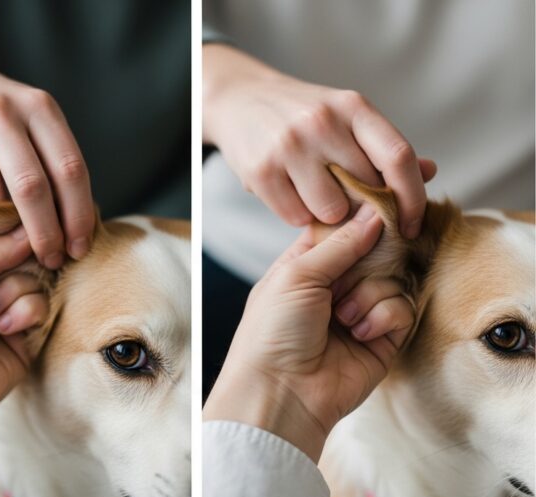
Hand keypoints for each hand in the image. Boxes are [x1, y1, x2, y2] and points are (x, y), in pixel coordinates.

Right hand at [0, 42, 94, 268]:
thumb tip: (75, 231)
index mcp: (38, 106)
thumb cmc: (1, 119)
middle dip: (44, 234)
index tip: (79, 248)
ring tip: (11, 239)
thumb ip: (54, 164)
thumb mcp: (34, 122)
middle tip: (50, 260)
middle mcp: (1, 112)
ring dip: (3, 229)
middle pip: (31, 188)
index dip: (78, 215)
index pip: (70, 169)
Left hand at [0, 226, 45, 456]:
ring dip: (13, 293)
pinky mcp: (25, 337)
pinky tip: (4, 330)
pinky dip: (25, 314)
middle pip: (20, 257)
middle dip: (10, 268)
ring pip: (34, 280)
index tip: (23, 225)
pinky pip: (42, 307)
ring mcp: (6, 311)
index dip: (9, 234)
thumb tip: (28, 230)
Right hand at [202, 44, 435, 237]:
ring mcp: (289, 146)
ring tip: (314, 194)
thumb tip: (428, 172)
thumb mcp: (346, 117)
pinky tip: (289, 194)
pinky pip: (294, 216)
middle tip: (350, 205)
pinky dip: (296, 214)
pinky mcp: (261, 170)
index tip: (412, 225)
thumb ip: (384, 148)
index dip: (413, 198)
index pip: (398, 158)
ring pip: (330, 210)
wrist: (240, 99)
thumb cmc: (303, 114)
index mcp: (353, 107)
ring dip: (327, 214)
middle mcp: (322, 122)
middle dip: (362, 208)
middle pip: (364, 191)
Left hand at [203, 205, 413, 461]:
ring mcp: (360, 310)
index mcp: (304, 265)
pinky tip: (359, 333)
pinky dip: (382, 317)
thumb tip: (374, 215)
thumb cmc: (272, 332)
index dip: (361, 217)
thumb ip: (338, 244)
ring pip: (392, 278)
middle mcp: (334, 285)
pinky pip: (402, 308)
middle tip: (350, 276)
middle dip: (369, 259)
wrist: (281, 392)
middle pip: (374, 250)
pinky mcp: (383, 338)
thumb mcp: (296, 275)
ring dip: (368, 295)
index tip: (384, 202)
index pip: (341, 229)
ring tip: (342, 318)